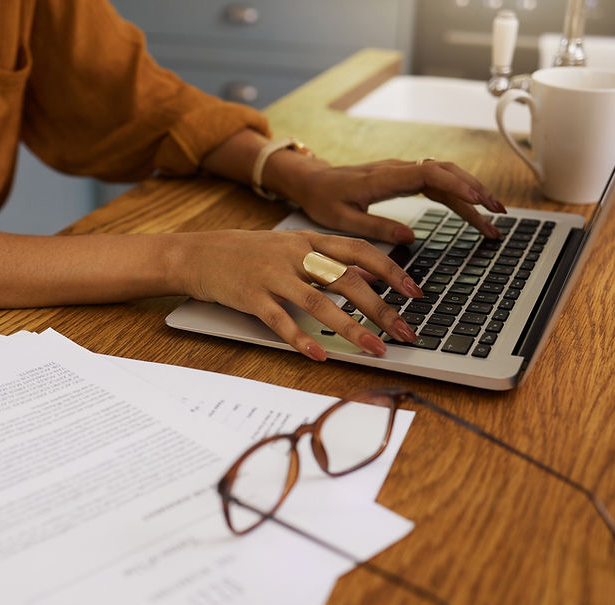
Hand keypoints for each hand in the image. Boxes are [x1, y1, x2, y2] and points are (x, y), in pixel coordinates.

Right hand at [176, 229, 421, 360]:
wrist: (198, 253)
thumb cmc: (247, 252)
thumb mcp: (291, 246)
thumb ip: (328, 257)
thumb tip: (368, 271)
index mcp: (309, 240)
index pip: (359, 251)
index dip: (391, 270)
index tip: (415, 292)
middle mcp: (294, 256)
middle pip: (347, 281)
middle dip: (381, 309)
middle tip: (405, 332)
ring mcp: (272, 276)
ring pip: (319, 303)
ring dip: (351, 328)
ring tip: (374, 349)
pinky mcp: (251, 297)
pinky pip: (281, 321)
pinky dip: (301, 339)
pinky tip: (320, 355)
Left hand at [281, 158, 505, 242]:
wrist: (312, 181)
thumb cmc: (323, 200)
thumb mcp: (342, 220)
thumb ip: (375, 227)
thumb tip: (410, 238)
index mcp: (382, 178)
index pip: (428, 174)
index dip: (455, 184)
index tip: (477, 200)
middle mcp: (397, 170)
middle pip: (446, 172)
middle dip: (475, 191)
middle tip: (498, 214)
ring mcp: (402, 172)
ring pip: (446, 176)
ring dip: (472, 193)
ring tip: (495, 216)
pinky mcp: (404, 178)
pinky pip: (437, 182)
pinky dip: (457, 194)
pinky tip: (473, 210)